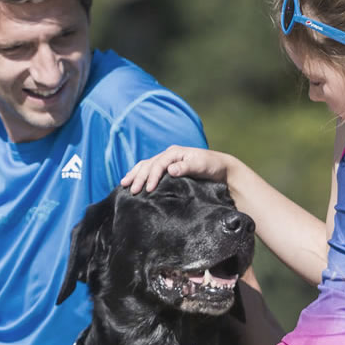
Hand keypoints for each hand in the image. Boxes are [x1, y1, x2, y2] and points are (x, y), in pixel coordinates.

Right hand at [121, 146, 235, 192]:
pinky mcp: (167, 169)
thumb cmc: (212, 166)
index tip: (148, 190)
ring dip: (134, 175)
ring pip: (145, 166)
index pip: (158, 164)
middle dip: (138, 177)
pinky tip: (132, 182)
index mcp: (175, 153)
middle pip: (148, 165)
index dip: (151, 177)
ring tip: (124, 184)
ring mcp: (166, 161)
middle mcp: (168, 155)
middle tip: (132, 191)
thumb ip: (186, 167)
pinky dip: (139, 175)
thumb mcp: (202, 165)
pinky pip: (149, 170)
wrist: (220, 168)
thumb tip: (170, 169)